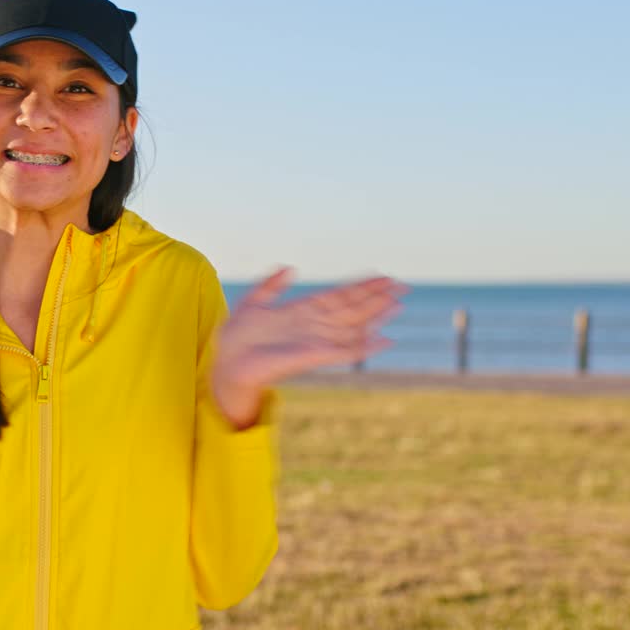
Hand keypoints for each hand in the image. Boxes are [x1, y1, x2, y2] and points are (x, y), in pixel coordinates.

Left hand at [210, 269, 406, 428]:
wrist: (227, 363)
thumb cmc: (236, 337)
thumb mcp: (253, 301)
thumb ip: (271, 284)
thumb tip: (289, 267)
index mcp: (301, 311)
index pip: (337, 295)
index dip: (360, 286)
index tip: (382, 275)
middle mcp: (313, 326)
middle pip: (351, 308)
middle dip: (375, 297)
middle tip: (402, 285)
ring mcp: (315, 341)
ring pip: (353, 326)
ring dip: (375, 316)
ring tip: (398, 305)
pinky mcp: (312, 356)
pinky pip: (344, 351)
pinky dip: (364, 346)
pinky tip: (384, 339)